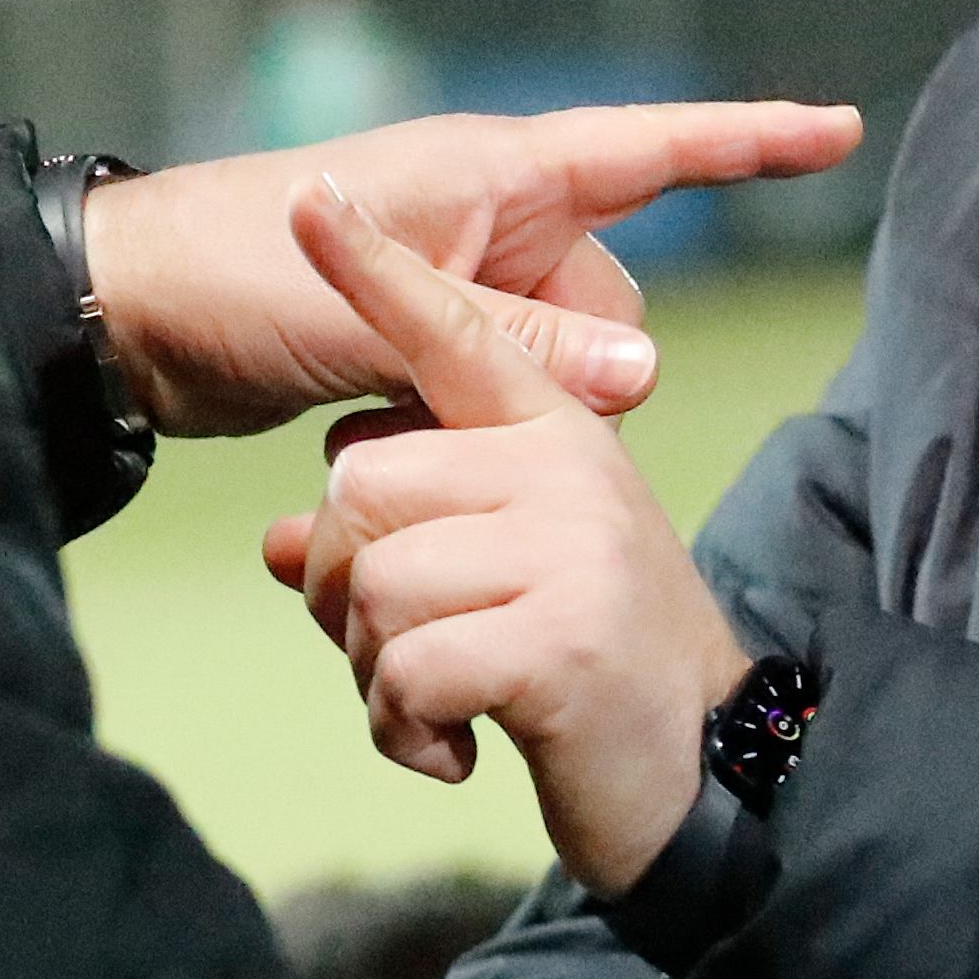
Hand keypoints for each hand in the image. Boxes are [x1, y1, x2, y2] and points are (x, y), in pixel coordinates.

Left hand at [75, 101, 859, 437]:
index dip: (747, 141)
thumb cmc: (237, 283)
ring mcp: (458, 288)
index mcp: (496, 175)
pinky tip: (405, 457)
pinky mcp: (417, 354)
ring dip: (505, 419)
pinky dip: (465, 439)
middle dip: (576, 370)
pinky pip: (492, 398)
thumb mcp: (382, 313)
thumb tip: (640, 375)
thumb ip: (514, 341)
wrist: (125, 319)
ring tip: (405, 440)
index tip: (839, 127)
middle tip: (493, 429)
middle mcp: (491, 222)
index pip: (651, 147)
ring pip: (550, 368)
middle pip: (603, 304)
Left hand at [254, 187, 758, 893]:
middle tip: (402, 655)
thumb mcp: (482, 589)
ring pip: (374, 581)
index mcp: (551, 428)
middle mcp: (567, 461)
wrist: (703, 781)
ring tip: (441, 706)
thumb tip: (275, 547)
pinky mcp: (567, 635)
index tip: (307, 198)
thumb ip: (386, 549)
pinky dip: (402, 729)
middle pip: (361, 487)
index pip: (451, 332)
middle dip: (342, 591)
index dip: (378, 267)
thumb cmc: (581, 672)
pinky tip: (452, 751)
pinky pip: (409, 666)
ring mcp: (574, 543)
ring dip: (374, 674)